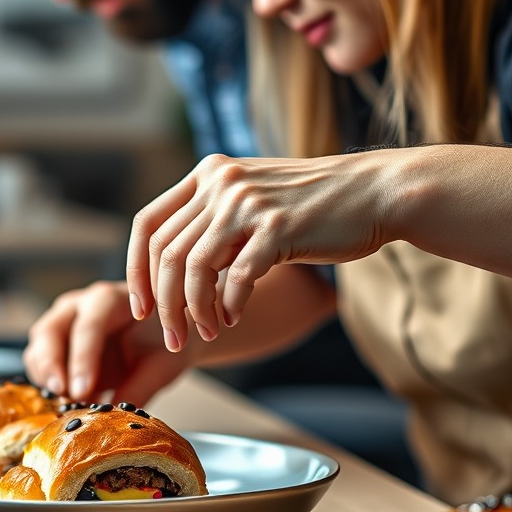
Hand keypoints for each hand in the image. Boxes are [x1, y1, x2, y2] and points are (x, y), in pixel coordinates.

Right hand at [22, 280, 192, 405]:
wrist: (160, 332)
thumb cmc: (161, 340)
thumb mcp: (161, 364)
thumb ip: (140, 387)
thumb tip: (117, 419)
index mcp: (109, 300)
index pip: (88, 325)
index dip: (82, 359)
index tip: (82, 392)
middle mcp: (78, 305)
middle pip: (50, 329)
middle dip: (51, 365)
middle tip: (62, 395)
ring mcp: (61, 321)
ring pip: (38, 345)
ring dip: (45, 376)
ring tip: (66, 403)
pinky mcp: (53, 342)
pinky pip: (37, 360)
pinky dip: (45, 383)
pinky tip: (64, 401)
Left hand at [127, 153, 389, 349]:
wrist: (375, 192)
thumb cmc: (310, 206)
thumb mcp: (249, 198)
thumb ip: (211, 222)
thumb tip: (170, 272)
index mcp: (207, 174)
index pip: (148, 224)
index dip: (137, 270)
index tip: (141, 307)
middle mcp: (221, 182)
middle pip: (167, 253)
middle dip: (164, 304)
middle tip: (173, 337)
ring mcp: (248, 202)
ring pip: (194, 268)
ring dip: (194, 311)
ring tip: (206, 334)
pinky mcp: (277, 226)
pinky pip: (236, 277)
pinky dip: (229, 305)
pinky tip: (233, 318)